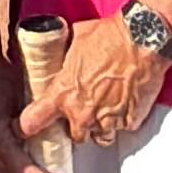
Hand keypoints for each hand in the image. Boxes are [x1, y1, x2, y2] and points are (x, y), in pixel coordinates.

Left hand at [40, 8, 171, 155]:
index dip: (29, 126)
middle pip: (75, 135)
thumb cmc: (108, 35)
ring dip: (102, 126)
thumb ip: (65, 56)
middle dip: (79, 125)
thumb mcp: (75, 39)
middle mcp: (83, 112)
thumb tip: (59, 52)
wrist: (142, 38)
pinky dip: (124, 119)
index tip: (29, 127)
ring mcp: (108, 120)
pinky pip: (124, 128)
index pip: (33, 121)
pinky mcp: (130, 120)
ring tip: (108, 108)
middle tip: (86, 109)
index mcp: (63, 93)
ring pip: (101, 137)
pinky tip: (126, 103)